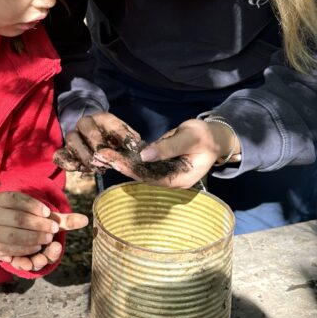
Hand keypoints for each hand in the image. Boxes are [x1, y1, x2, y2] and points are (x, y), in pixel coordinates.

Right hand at [0, 192, 87, 272]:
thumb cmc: (0, 214)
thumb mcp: (16, 207)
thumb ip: (48, 214)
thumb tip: (85, 220)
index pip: (18, 199)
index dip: (35, 206)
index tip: (49, 213)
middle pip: (20, 219)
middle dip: (39, 226)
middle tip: (53, 231)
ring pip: (16, 236)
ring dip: (34, 239)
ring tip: (46, 239)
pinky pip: (11, 249)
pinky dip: (25, 249)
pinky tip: (34, 248)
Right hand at [54, 112, 136, 171]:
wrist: (97, 142)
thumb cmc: (115, 142)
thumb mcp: (127, 140)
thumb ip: (133, 145)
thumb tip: (143, 154)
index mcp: (102, 118)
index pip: (111, 122)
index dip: (122, 134)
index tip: (133, 147)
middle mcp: (85, 124)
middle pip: (88, 130)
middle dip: (100, 147)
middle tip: (110, 161)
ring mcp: (72, 137)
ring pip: (72, 141)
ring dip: (86, 156)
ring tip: (98, 168)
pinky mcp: (64, 151)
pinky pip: (59, 155)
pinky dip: (67, 162)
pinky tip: (80, 169)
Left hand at [54, 112, 193, 184]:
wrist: (216, 136)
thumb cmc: (206, 136)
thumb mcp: (189, 138)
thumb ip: (167, 147)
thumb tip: (144, 155)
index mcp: (180, 179)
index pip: (151, 177)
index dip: (131, 170)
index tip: (114, 160)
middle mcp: (171, 181)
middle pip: (142, 176)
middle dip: (121, 166)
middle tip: (100, 156)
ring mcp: (166, 174)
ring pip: (140, 171)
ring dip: (121, 163)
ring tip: (101, 154)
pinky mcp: (162, 166)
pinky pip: (144, 165)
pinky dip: (129, 159)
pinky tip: (114, 152)